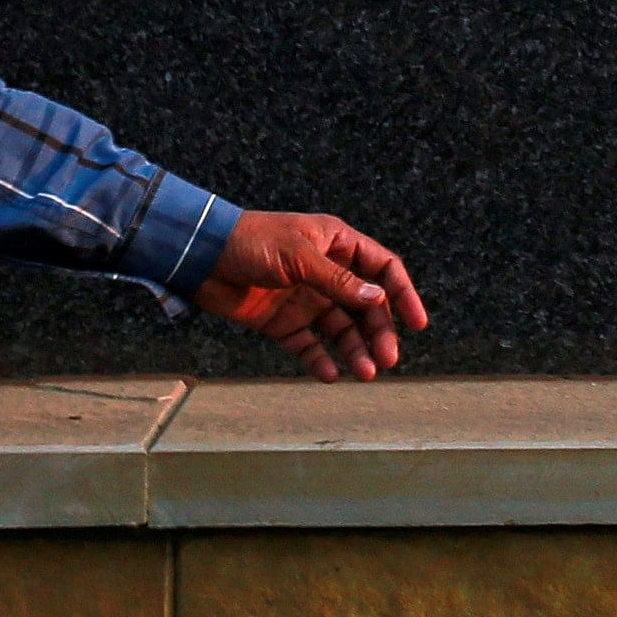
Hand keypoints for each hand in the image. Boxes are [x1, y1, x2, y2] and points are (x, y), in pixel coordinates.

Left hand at [191, 210, 427, 381]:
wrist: (200, 256)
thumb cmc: (251, 242)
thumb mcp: (299, 256)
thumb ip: (338, 281)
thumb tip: (377, 299)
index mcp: (336, 244)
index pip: (382, 269)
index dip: (402, 294)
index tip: (417, 322)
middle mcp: (326, 272)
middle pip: (365, 306)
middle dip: (379, 332)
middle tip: (387, 359)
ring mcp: (305, 298)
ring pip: (341, 329)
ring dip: (355, 350)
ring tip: (364, 374)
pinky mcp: (282, 322)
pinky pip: (309, 345)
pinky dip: (320, 360)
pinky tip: (329, 374)